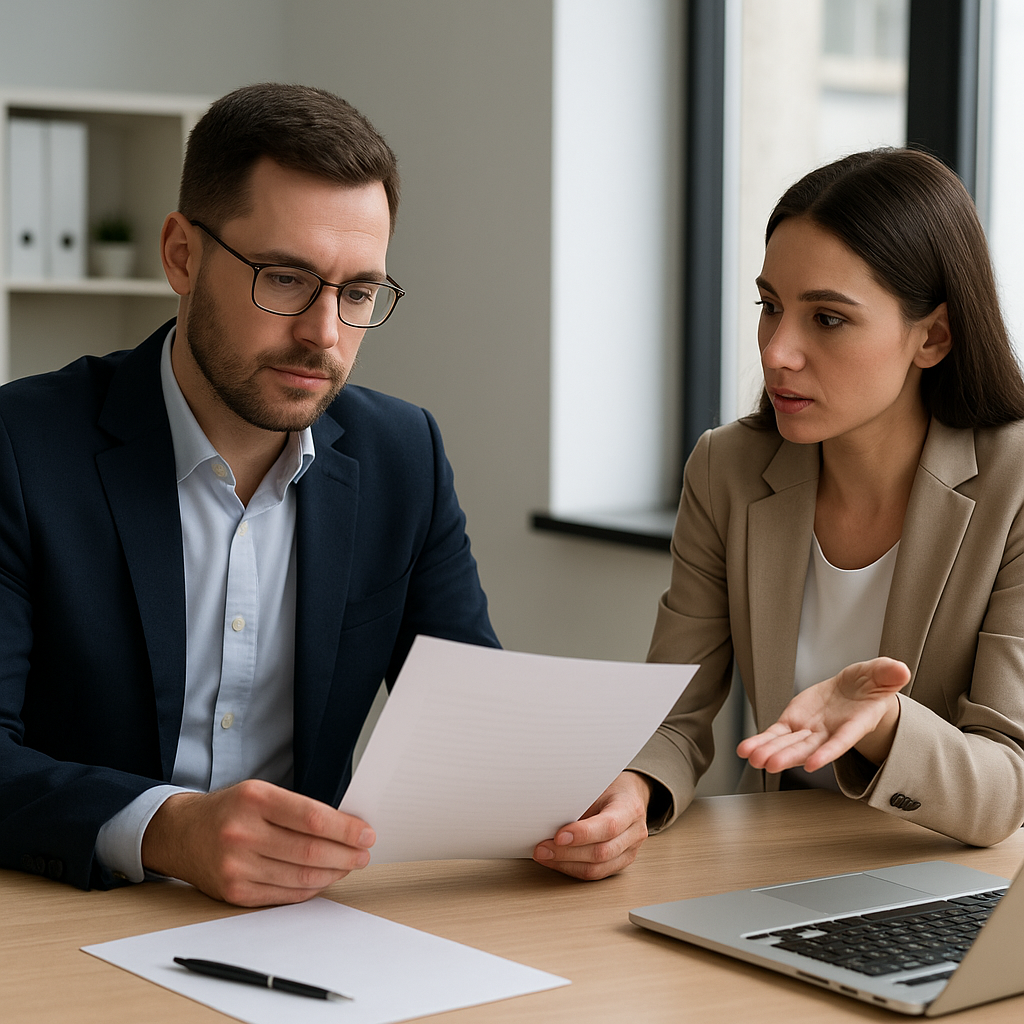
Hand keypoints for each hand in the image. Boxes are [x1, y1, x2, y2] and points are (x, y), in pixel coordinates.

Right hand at [141, 779, 374, 905]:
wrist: (181, 833)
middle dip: (346, 855)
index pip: (311, 817)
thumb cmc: (230, 810)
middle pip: (309, 850)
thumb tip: (346, 827)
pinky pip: (284, 894)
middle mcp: (242, 833)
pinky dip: (310, 889)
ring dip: (333, 873)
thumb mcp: (260, 793)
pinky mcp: (234, 891)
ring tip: (349, 866)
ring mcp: (236, 865)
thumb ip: (297, 808)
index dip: (345, 829)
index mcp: (254, 799)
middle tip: (364, 854)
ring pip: (300, 876)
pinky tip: (323, 879)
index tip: (366, 833)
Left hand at [532, 771, 651, 880]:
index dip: (583, 834)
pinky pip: (596, 873)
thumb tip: (548, 817)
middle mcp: (634, 833)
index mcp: (630, 808)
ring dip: (566, 864)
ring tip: (545, 856)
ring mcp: (630, 851)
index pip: (609, 826)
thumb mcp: (596, 784)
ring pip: (598, 868)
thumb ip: (579, 801)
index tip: (558, 836)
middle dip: (567, 853)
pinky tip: (557, 861)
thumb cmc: (611, 787)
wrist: (628, 794)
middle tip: (543, 848)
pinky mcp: (620, 863)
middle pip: (602, 852)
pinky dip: (572, 868)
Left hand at [737, 657, 908, 773]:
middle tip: (769, 764)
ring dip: (769, 751)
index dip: (828, 752)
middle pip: (808, 747)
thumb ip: (888, 673)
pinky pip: (775, 734)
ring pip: (788, 744)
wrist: (855, 691)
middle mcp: (829, 732)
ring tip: (751, 757)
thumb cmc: (871, 685)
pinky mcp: (793, 722)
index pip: (841, 740)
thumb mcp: (882, 674)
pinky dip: (762, 741)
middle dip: (788, 756)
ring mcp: (810, 729)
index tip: (814, 764)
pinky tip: (746, 748)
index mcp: (854, 723)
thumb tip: (901, 669)